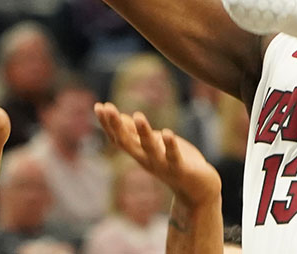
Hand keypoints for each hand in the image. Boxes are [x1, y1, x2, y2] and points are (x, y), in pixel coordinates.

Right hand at [95, 102, 220, 204]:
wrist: (198, 191)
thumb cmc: (175, 164)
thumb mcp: (153, 146)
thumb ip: (137, 134)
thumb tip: (121, 117)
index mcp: (140, 154)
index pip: (119, 139)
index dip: (108, 124)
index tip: (98, 106)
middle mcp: (147, 160)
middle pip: (128, 143)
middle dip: (117, 126)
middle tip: (108, 108)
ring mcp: (163, 166)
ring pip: (150, 149)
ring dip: (143, 133)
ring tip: (138, 115)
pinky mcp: (180, 170)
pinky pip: (173, 157)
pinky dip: (170, 146)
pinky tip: (167, 133)